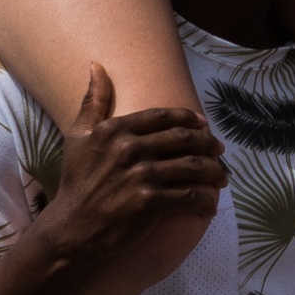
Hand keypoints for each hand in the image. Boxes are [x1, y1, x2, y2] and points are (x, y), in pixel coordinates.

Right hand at [33, 71, 229, 274]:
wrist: (72, 227)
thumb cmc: (76, 182)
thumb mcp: (78, 137)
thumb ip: (92, 102)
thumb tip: (97, 67)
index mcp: (117, 129)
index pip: (163, 116)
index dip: (189, 118)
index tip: (203, 123)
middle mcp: (131, 148)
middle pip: (184, 139)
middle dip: (208, 143)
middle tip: (219, 149)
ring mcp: (142, 175)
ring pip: (193, 167)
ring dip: (214, 172)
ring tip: (221, 177)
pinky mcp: (150, 202)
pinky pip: (190, 196)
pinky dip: (205, 200)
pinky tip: (210, 204)